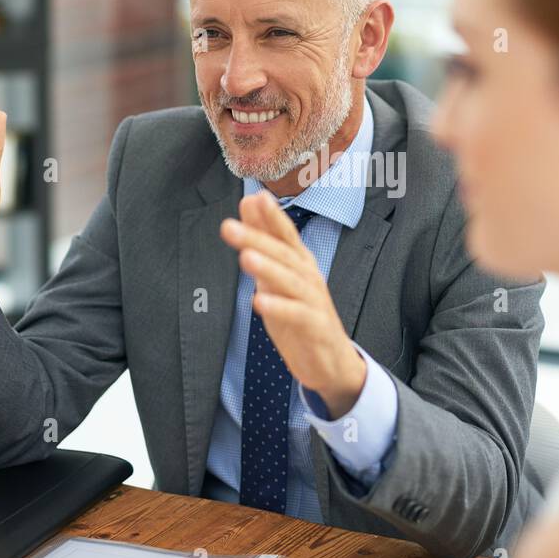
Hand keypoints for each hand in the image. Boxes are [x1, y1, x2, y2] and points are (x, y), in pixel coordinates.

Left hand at [220, 191, 366, 417]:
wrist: (330, 360)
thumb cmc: (301, 314)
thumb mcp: (278, 275)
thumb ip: (264, 240)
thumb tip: (248, 203)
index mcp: (300, 262)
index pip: (284, 234)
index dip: (271, 216)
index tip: (253, 198)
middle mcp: (309, 276)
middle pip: (283, 254)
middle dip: (256, 239)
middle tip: (228, 227)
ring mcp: (314, 301)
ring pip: (290, 281)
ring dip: (268, 268)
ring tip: (245, 257)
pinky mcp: (316, 327)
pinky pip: (297, 315)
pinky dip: (279, 308)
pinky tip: (258, 301)